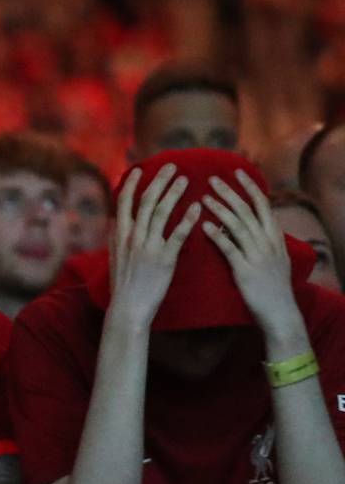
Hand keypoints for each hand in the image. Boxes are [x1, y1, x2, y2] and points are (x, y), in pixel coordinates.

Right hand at [107, 164, 199, 328]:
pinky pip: (178, 234)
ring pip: (162, 212)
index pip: (124, 201)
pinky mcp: (165, 258)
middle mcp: (133, 236)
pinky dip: (188, 219)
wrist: (129, 307)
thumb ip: (119, 238)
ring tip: (186, 180)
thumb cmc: (124, 284)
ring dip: (174, 193)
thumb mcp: (115, 257)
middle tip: (172, 166)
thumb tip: (119, 222)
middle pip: (147, 201)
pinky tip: (198, 208)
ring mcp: (148, 246)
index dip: (132, 183)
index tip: (141, 169)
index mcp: (120, 234)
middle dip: (159, 181)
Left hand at [201, 171, 301, 337]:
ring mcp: (258, 255)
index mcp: (274, 237)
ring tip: (203, 197)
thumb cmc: (272, 285)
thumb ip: (261, 239)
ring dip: (220, 210)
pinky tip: (205, 226)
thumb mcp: (273, 257)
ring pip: (238, 226)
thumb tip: (246, 222)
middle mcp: (268, 242)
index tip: (236, 172)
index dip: (249, 187)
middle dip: (229, 192)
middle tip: (211, 178)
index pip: (262, 205)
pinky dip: (218, 236)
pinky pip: (230, 249)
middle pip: (247, 211)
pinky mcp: (246, 270)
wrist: (279, 312)